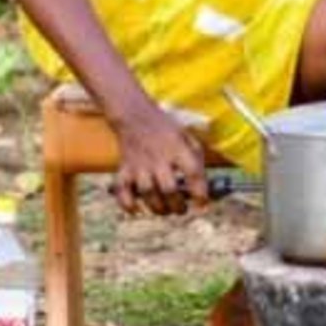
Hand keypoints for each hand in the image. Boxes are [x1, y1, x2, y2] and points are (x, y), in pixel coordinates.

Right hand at [109, 101, 210, 215]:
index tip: (203, 205)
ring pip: (148, 193)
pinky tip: (137, 209)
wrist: (134, 115)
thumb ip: (195, 157)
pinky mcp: (124, 169)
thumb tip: (203, 184)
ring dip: (158, 208)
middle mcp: (158, 157)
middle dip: (177, 205)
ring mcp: (139, 164)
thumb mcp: (187, 136)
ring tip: (165, 210)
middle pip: (169, 188)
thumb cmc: (165, 128)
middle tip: (182, 209)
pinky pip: (122, 190)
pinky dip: (128, 204)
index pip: (192, 172)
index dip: (200, 192)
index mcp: (177, 148)